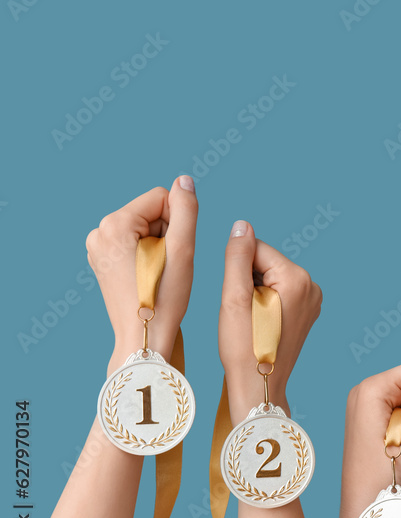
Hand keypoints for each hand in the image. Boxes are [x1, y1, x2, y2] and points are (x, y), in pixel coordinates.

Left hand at [85, 178, 197, 371]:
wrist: (144, 336)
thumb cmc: (165, 297)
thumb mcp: (183, 249)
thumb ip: (185, 209)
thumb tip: (184, 180)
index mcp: (115, 224)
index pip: (161, 198)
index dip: (179, 223)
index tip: (176, 253)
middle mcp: (99, 231)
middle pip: (151, 213)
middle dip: (166, 235)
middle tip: (168, 267)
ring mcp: (97, 247)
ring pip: (143, 228)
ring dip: (159, 246)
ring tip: (159, 273)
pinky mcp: (101, 260)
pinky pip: (133, 243)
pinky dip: (147, 255)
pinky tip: (149, 276)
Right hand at [219, 220, 322, 421]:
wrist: (259, 386)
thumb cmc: (243, 345)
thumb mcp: (234, 297)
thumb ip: (238, 256)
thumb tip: (243, 225)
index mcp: (297, 278)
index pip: (256, 249)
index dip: (237, 270)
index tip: (237, 299)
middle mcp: (312, 285)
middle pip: (265, 262)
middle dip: (248, 281)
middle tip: (244, 314)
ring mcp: (313, 300)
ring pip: (271, 278)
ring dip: (254, 292)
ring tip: (252, 321)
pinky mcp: (307, 312)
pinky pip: (279, 293)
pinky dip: (264, 302)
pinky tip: (260, 323)